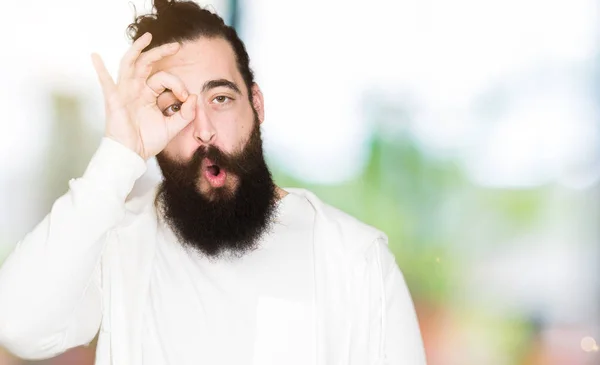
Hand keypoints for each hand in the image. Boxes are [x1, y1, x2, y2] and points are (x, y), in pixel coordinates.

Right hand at [91, 32, 196, 159]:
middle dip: (161, 53)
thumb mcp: (172, 127)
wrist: (131, 155)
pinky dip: (100, 69)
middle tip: (177, 46)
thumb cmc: (147, 141)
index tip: (186, 97)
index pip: (164, 79)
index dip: (178, 84)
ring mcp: (124, 92)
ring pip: (130, 64)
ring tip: (146, 37)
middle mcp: (136, 89)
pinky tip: (95, 56)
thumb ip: (186, 114)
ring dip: (137, 49)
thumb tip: (195, 97)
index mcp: (148, 94)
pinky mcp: (114, 100)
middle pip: (148, 64)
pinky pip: (106, 82)